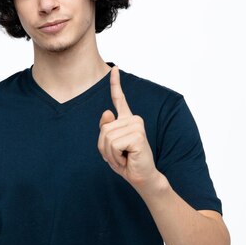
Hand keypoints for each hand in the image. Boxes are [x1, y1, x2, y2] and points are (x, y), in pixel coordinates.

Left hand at [98, 66, 158, 186]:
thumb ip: (106, 129)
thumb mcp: (109, 146)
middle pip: (104, 128)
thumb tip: (107, 112)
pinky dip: (115, 156)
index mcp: (127, 119)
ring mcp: (137, 125)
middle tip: (120, 155)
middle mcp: (133, 119)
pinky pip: (113, 144)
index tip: (115, 68)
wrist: (141, 176)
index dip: (115, 83)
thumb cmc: (126, 161)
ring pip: (107, 137)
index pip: (119, 98)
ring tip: (124, 157)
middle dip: (105, 147)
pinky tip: (127, 158)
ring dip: (110, 153)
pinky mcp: (138, 135)